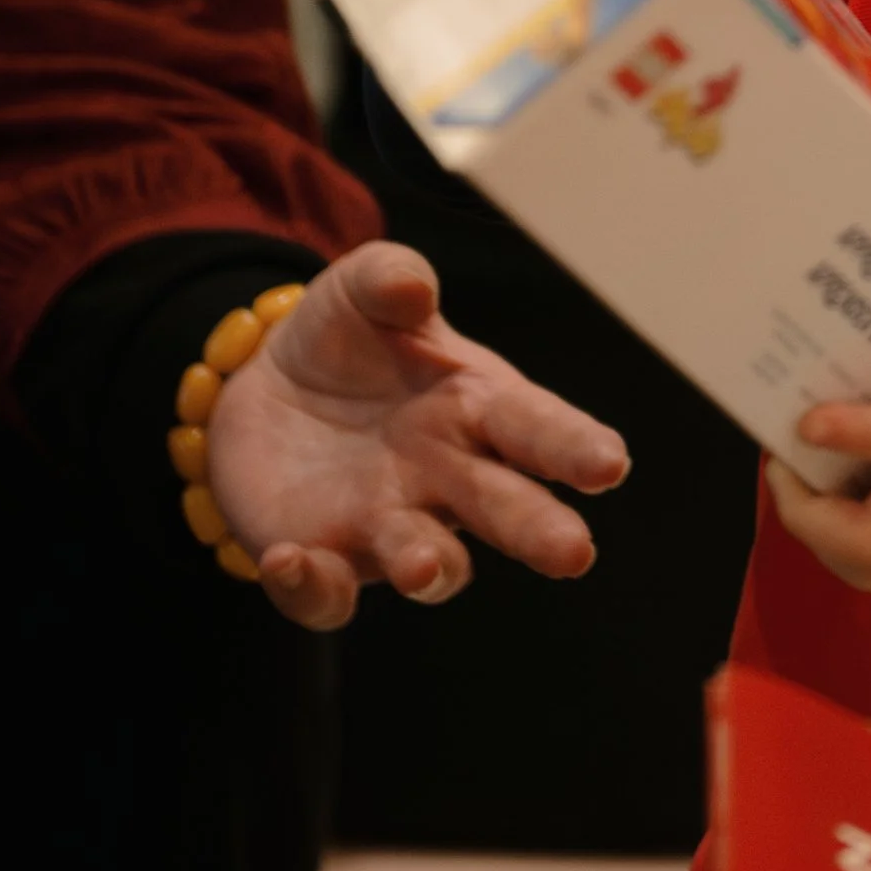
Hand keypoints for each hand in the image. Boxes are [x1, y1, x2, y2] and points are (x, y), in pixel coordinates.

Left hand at [204, 242, 629, 628]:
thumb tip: (414, 288)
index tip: (609, 465)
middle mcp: (449, 477)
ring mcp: (391, 526)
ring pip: (431, 564)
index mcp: (478, 406)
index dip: (576, 448)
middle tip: (572, 554)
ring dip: (431, 568)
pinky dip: (313, 587)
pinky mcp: (327, 561)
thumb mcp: (360, 289)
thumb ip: (389, 277)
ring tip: (422, 566)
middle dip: (539, 532)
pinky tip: (290, 560)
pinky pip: (329, 593)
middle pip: (508, 509)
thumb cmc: (343, 337)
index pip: (539, 427)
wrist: (260, 388)